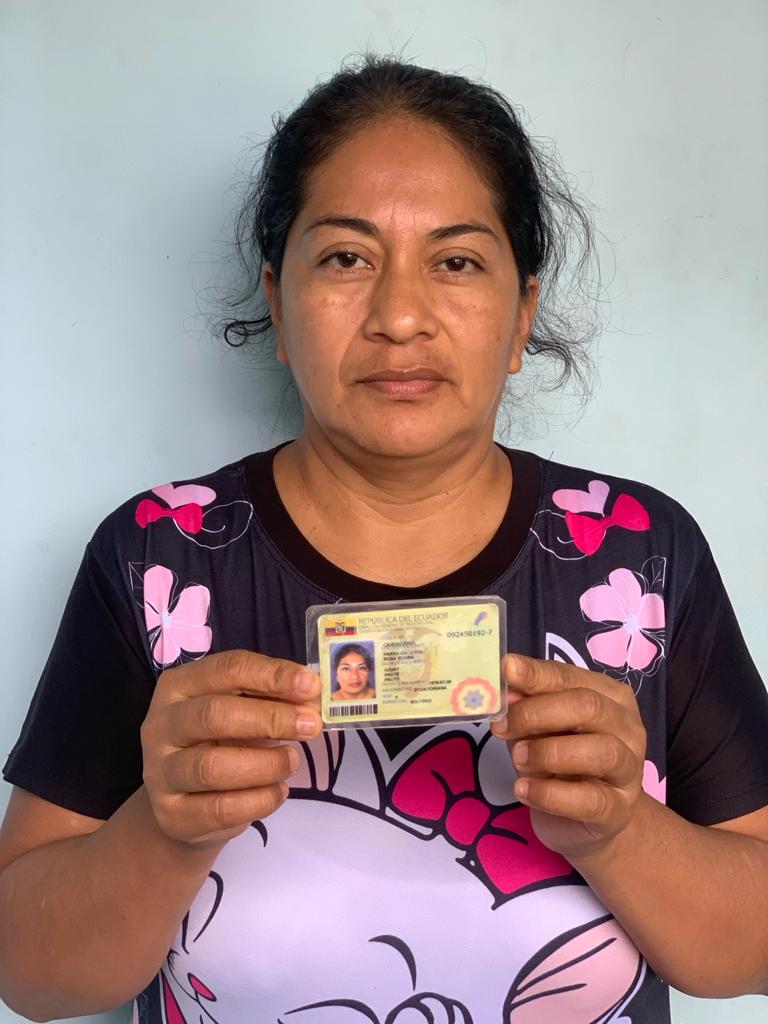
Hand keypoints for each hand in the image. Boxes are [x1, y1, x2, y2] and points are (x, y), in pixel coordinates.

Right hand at [140, 650, 321, 849]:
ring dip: (266, 763)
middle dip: (271, 718)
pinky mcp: (172, 815)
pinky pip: (221, 809)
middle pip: (214, 715)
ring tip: (292, 761)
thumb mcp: (242, 712)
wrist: (186, 805)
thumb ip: (273, 700)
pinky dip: (260, 800)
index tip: (311, 685)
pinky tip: (278, 791)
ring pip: (213, 767)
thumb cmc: (221, 744)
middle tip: (311, 725)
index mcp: (178, 686)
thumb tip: (313, 697)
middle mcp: (161, 725)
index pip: (226, 669)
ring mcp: (160, 772)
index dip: (272, 674)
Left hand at [490, 653, 646, 862]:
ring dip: (548, 752)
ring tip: (517, 759)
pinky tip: (524, 789)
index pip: (569, 677)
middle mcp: (627, 727)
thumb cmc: (560, 760)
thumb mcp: (537, 727)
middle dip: (537, 713)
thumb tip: (504, 689)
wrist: (585, 819)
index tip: (504, 671)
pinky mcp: (620, 809)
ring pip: (600, 751)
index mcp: (608, 695)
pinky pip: (590, 799)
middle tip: (502, 727)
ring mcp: (629, 769)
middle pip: (588, 707)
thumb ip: (525, 705)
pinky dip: (550, 794)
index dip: (535, 675)